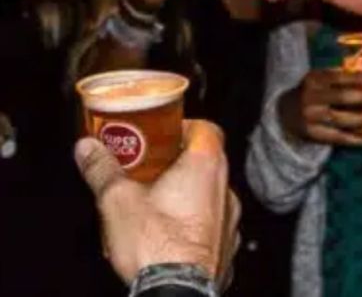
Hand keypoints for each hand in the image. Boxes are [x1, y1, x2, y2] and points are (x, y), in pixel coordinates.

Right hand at [74, 120, 239, 284]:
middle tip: (152, 166)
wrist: (178, 294)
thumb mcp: (118, 200)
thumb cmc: (157, 247)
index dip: (186, 126)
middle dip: (179, 160)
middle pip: (208, 159)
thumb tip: (88, 149)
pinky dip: (197, 218)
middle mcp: (224, 189)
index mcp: (204, 167)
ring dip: (190, 190)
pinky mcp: (226, 245)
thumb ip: (102, 169)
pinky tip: (172, 230)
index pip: (208, 129)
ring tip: (158, 199)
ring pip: (211, 191)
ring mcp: (230, 219)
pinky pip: (214, 220)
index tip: (164, 133)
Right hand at [283, 68, 361, 145]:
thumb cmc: (310, 94)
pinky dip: (354, 138)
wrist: (284, 113)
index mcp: (312, 80)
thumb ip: (340, 78)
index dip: (357, 78)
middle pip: (339, 97)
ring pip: (339, 119)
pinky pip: (336, 137)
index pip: (337, 77)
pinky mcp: (312, 133)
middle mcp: (310, 97)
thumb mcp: (318, 80)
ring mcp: (310, 117)